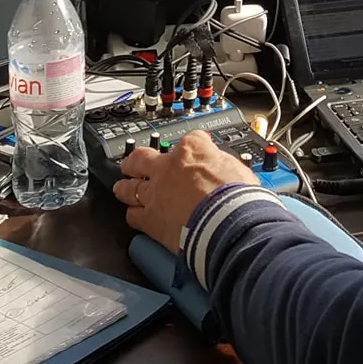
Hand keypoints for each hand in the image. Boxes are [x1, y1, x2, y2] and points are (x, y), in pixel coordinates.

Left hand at [114, 131, 259, 252]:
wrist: (229, 225)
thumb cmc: (238, 199)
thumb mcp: (240, 170)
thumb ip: (224, 166)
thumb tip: (226, 170)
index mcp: (193, 150)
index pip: (190, 139)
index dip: (193, 145)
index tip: (194, 150)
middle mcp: (168, 168)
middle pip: (141, 157)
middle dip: (136, 160)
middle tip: (134, 162)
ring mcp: (155, 193)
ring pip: (129, 186)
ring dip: (125, 187)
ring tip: (123, 188)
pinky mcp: (150, 219)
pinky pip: (133, 215)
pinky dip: (134, 215)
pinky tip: (135, 216)